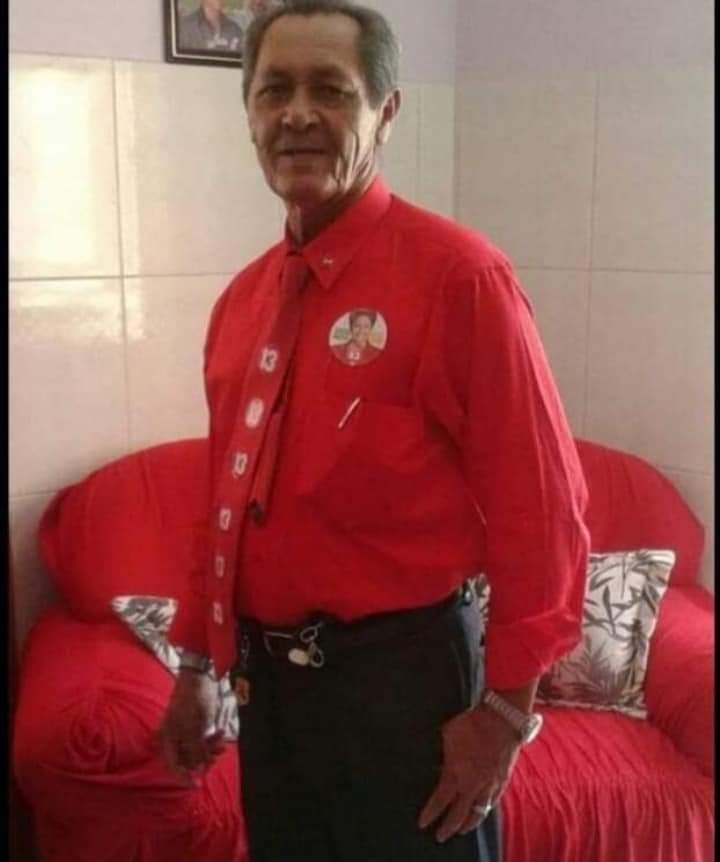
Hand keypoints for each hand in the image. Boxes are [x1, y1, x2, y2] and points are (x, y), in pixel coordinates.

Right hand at [158, 669, 226, 784]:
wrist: (199, 676)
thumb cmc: (193, 700)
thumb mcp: (195, 727)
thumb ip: (195, 750)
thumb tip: (198, 768)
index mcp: (167, 739)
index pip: (172, 766)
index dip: (183, 777)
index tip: (195, 785)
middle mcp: (173, 739)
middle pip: (187, 760)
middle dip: (204, 758)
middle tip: (217, 754)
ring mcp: (184, 733)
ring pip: (197, 751)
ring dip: (210, 749)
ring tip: (222, 742)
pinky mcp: (194, 727)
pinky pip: (202, 741)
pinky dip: (212, 740)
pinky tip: (221, 733)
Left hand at [418, 705, 520, 842]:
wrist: (500, 720)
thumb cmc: (471, 724)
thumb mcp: (448, 735)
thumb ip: (444, 752)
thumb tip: (442, 759)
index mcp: (455, 774)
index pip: (439, 801)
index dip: (430, 814)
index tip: (423, 824)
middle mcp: (472, 785)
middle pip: (458, 815)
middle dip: (448, 828)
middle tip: (440, 836)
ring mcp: (488, 785)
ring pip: (478, 813)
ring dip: (468, 824)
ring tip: (462, 830)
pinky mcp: (502, 781)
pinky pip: (493, 802)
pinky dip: (486, 810)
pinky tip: (482, 811)